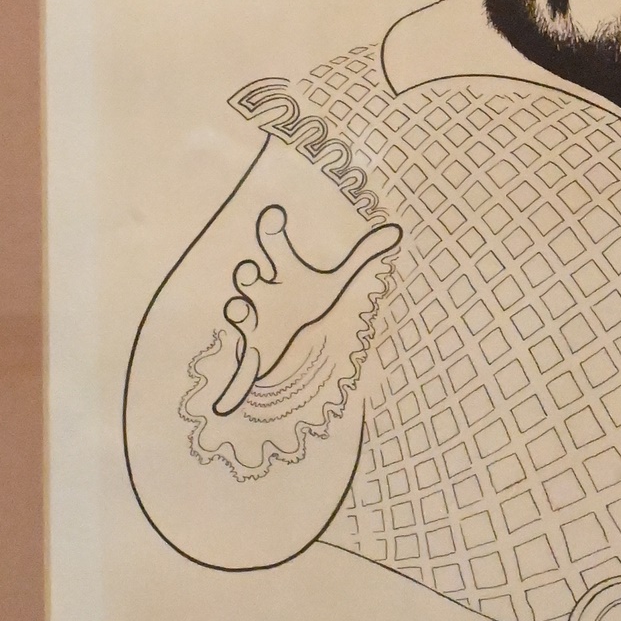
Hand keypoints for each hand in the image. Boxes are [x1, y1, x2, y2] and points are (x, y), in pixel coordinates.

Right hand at [213, 205, 400, 416]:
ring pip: (237, 310)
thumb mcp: (337, 282)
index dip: (272, 231)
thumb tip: (396, 229)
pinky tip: (224, 406)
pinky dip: (232, 390)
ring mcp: (255, 323)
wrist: (287, 334)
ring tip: (240, 312)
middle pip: (248, 276)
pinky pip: (239, 371)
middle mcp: (263, 295)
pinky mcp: (254, 353)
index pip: (273, 247)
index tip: (275, 215)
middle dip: (249, 274)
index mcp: (283, 276)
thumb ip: (364, 256)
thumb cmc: (307, 302)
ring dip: (238, 313)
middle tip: (254, 273)